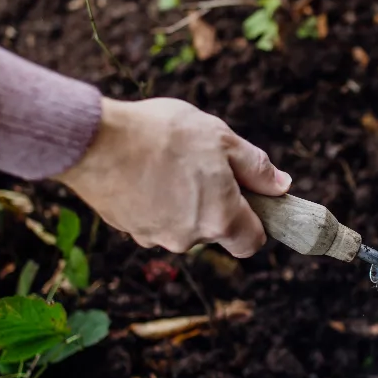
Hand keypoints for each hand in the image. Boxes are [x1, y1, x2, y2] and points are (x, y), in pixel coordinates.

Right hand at [54, 97, 290, 255]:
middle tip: (200, 163)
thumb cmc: (165, 134)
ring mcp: (155, 237)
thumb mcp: (222, 139)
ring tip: (166, 161)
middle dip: (213, 203)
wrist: (96, 140)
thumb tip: (281, 185)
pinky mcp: (127, 229)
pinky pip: (152, 218)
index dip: (255, 221)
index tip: (247, 196)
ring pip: (181, 224)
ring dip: (181, 200)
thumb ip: (256, 168)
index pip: (251, 242)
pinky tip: (142, 169)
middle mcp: (189, 239)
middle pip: (214, 230)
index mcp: (220, 219)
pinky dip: (153, 199)